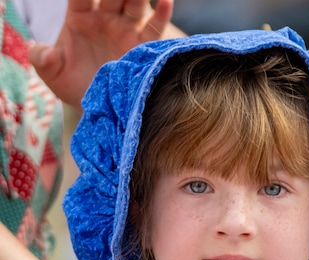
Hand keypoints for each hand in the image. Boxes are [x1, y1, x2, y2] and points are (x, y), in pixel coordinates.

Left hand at [29, 0, 184, 107]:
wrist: (96, 103)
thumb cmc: (71, 84)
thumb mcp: (52, 74)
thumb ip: (43, 60)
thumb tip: (43, 53)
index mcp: (80, 17)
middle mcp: (105, 19)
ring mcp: (125, 30)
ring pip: (135, 6)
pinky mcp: (142, 46)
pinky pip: (154, 28)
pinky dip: (162, 14)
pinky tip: (167, 2)